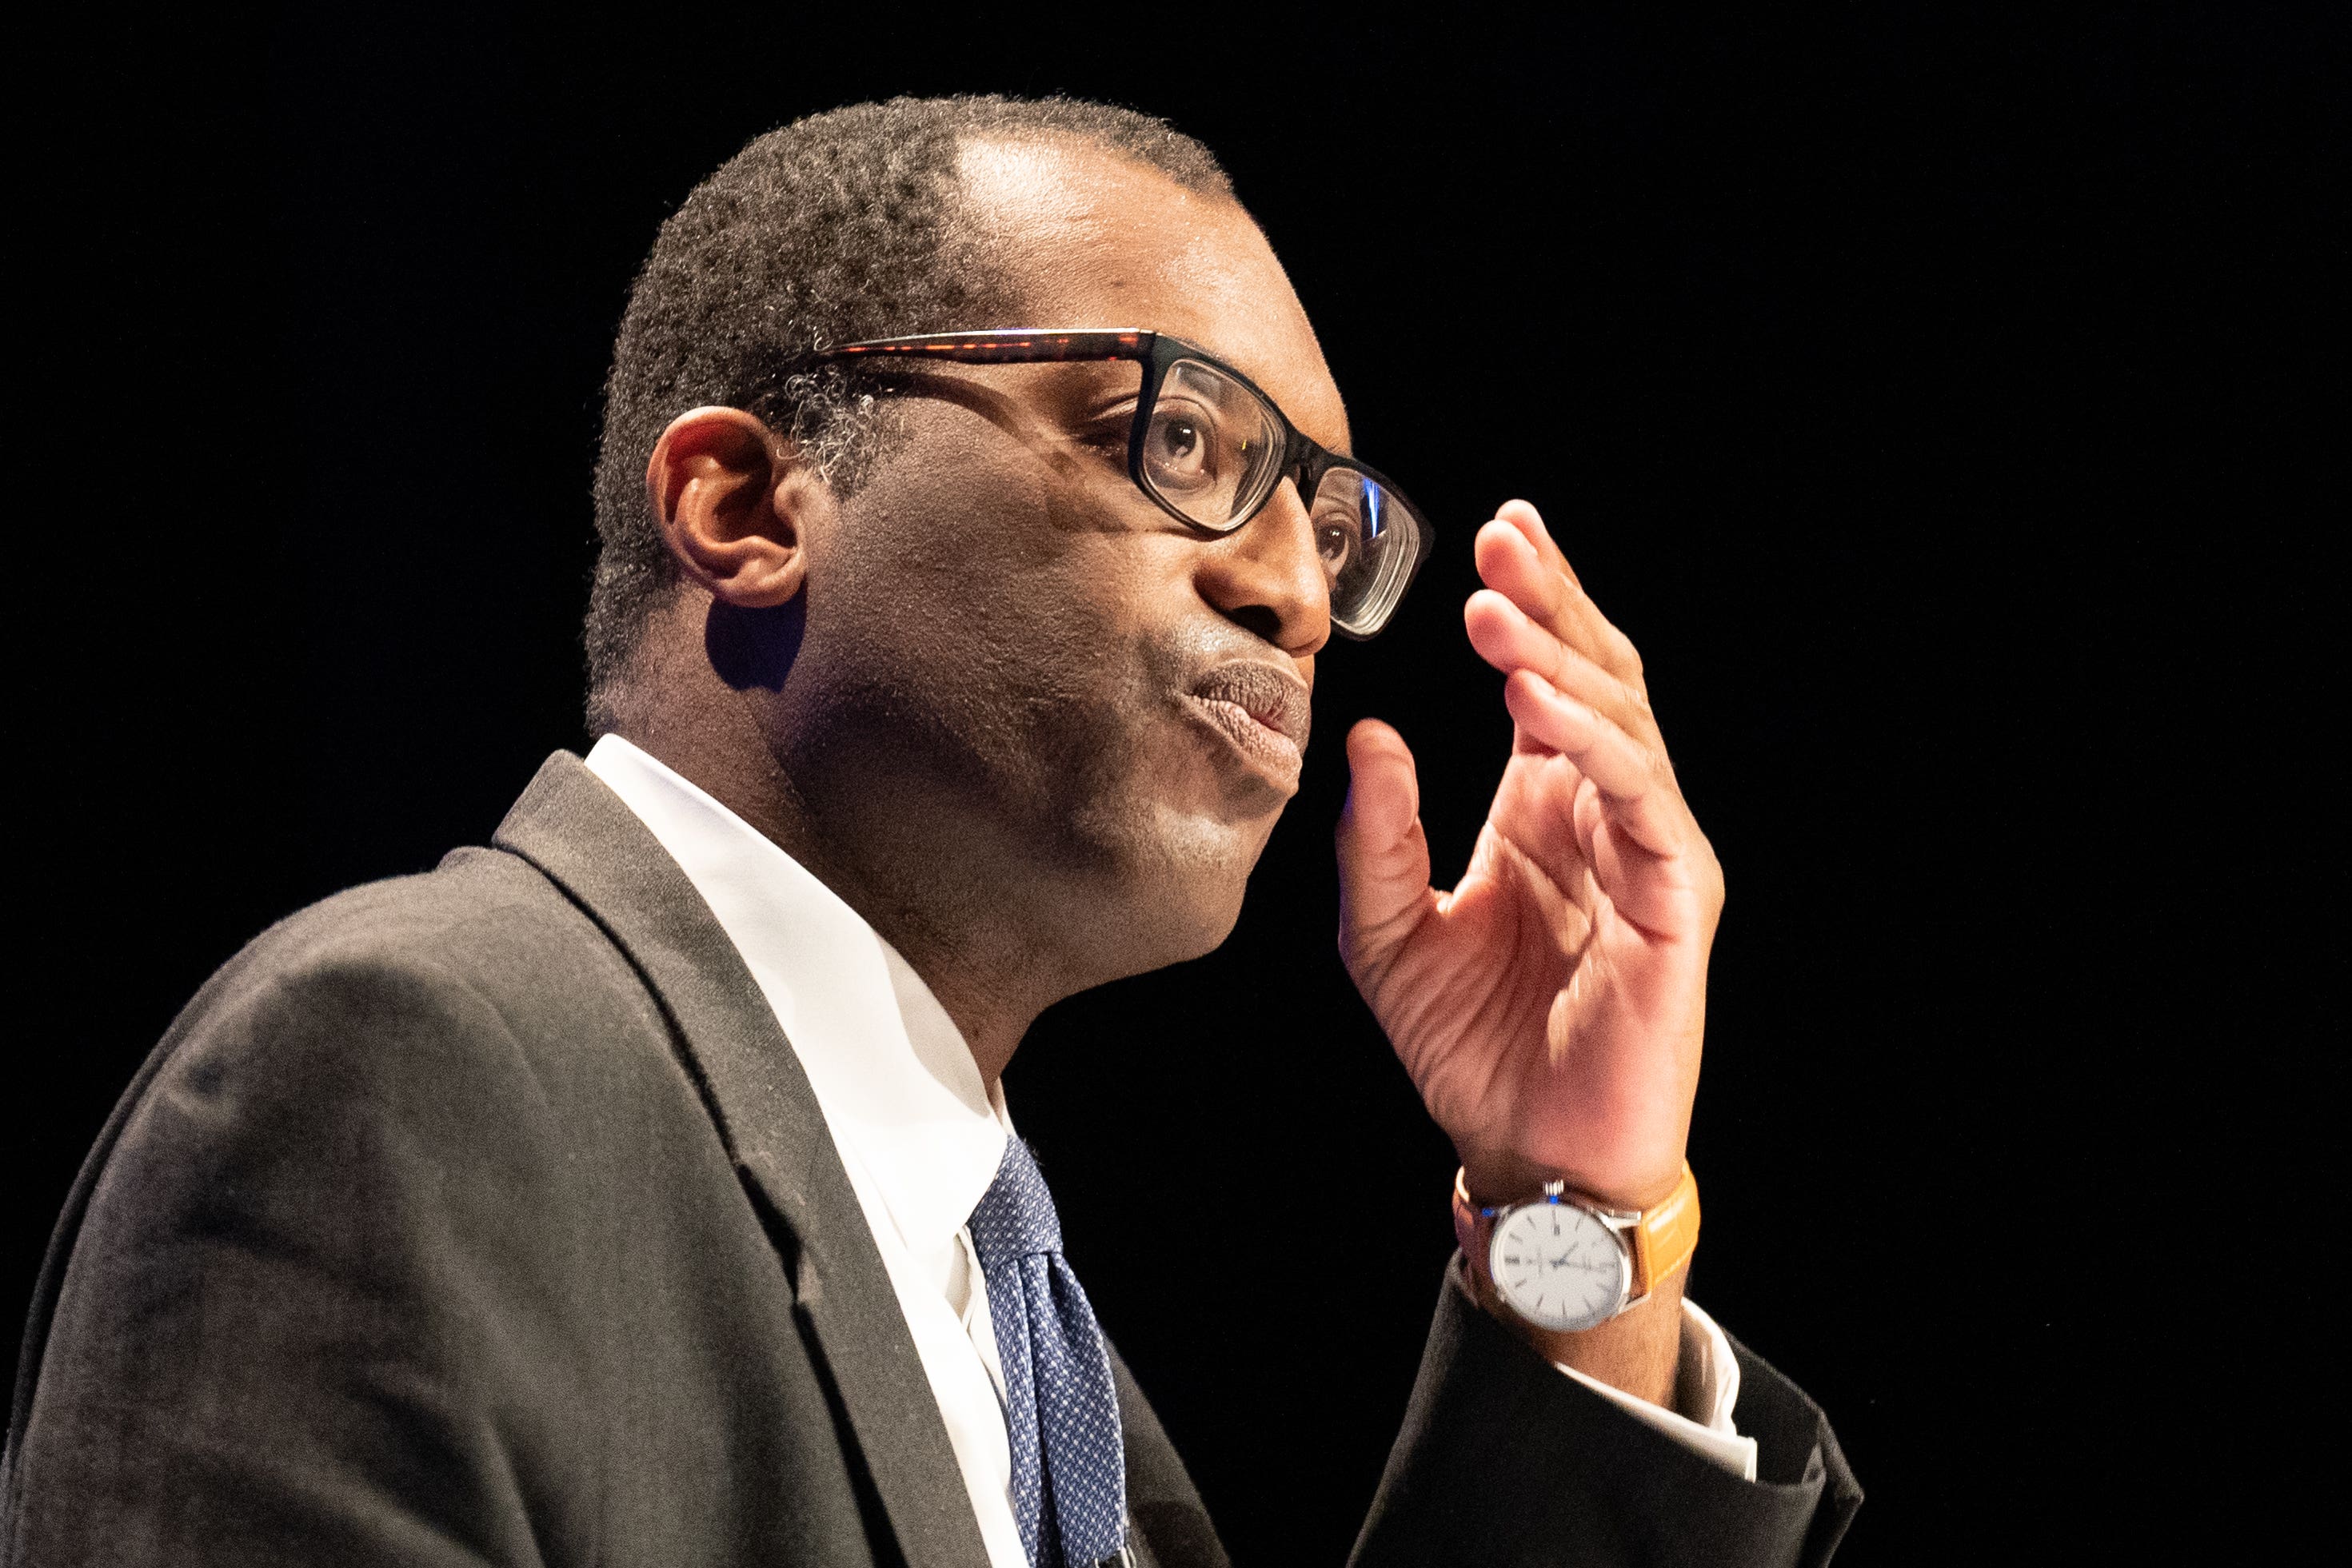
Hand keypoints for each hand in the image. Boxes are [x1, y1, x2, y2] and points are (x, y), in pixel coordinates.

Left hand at [1336, 501, 1722, 1211]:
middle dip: (1553, 602)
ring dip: (1560, 660)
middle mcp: (1602, 814)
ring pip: (1622, 723)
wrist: (1524, 1153)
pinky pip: (1640, 800)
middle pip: (1597, 676)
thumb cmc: (1466, 1046)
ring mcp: (1647, 851)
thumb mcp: (1383, 934)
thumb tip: (1369, 733)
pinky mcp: (1675, 901)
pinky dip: (1592, 744)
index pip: (1548, 678)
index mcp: (1541, 806)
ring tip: (1495, 615)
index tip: (1495, 530)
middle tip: (1504, 537)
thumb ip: (1374, 836)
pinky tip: (1535, 705)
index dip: (1531, 605)